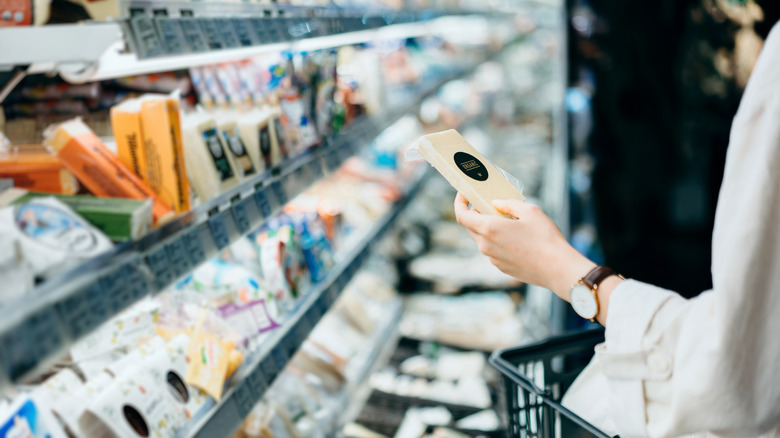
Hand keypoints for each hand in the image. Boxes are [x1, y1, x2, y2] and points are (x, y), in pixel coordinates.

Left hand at [453, 193, 595, 300]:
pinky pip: (493, 250)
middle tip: (487, 203)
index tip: (463, 195)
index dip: (459, 203)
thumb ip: (509, 204)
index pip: (461, 216)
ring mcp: (493, 259)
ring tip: (505, 219)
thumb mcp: (530, 211)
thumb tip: (496, 203)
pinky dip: (497, 240)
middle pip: (471, 227)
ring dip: (487, 227)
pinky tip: (514, 237)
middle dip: (475, 214)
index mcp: (489, 229)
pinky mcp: (501, 267)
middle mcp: (486, 246)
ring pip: (482, 239)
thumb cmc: (545, 238)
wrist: (557, 269)